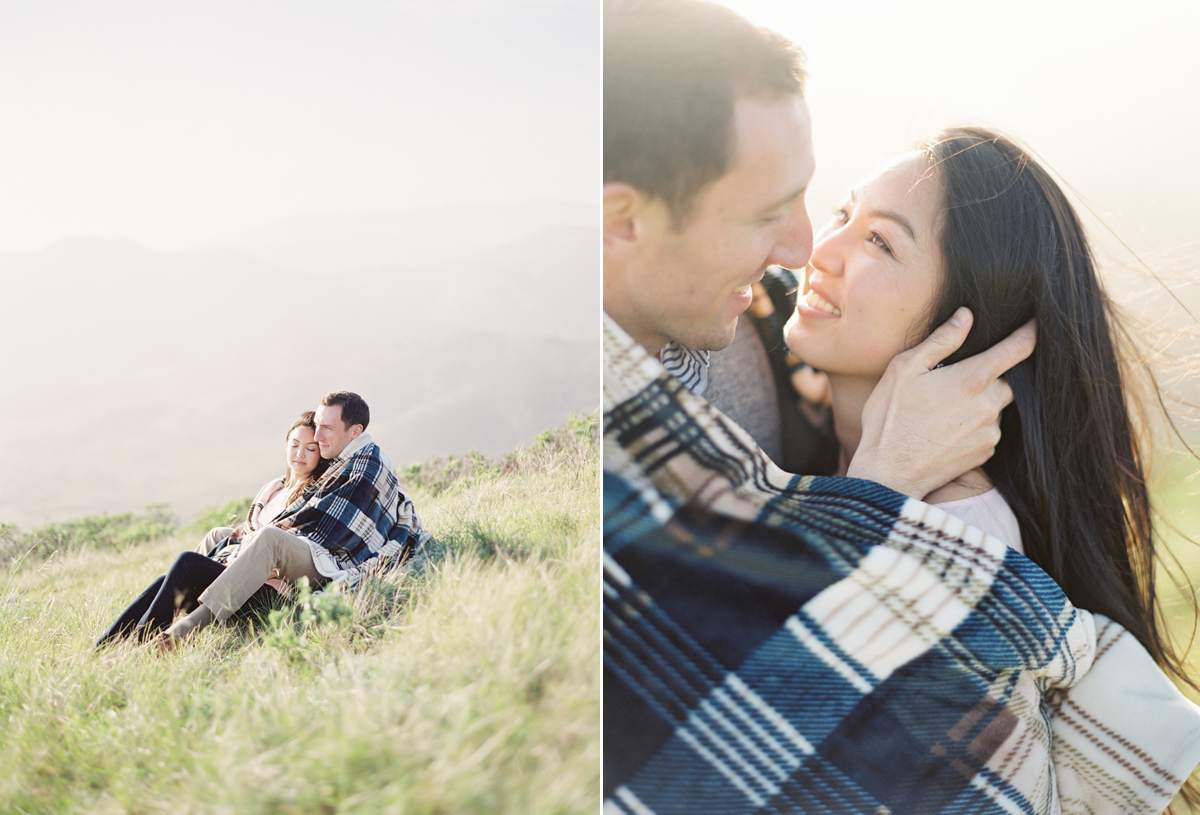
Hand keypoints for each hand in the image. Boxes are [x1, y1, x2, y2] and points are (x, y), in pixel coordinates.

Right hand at [846, 308, 1035, 498]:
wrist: (888, 473)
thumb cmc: (890, 418)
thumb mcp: (905, 370)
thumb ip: (941, 341)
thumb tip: (966, 316)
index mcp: (971, 379)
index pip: (1016, 349)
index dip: (1031, 332)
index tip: (1038, 322)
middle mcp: (988, 405)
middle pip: (1009, 380)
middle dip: (992, 375)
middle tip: (959, 379)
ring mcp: (990, 432)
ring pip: (998, 406)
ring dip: (981, 401)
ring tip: (945, 408)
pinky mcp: (985, 452)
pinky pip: (990, 429)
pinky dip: (976, 424)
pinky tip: (947, 428)